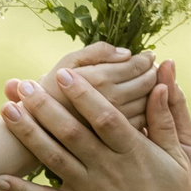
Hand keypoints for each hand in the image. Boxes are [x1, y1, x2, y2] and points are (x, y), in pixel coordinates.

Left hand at [0, 68, 190, 190]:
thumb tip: (163, 80)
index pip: (104, 116)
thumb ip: (165, 120)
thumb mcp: (180, 159)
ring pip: (53, 158)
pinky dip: (21, 190)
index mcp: (133, 152)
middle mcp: (108, 170)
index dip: (83, 94)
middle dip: (45, 105)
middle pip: (71, 132)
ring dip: (28, 133)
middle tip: (22, 84)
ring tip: (6, 111)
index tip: (63, 73)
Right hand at [35, 44, 155, 131]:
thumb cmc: (52, 90)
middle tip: (149, 70)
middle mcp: (111, 100)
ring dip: (152, 91)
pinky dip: (146, 111)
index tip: (147, 57)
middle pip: (147, 83)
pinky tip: (138, 104)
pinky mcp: (117, 138)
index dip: (145, 59)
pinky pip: (143, 121)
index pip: (137, 65)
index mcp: (100, 78)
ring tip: (145, 84)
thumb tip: (126, 52)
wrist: (38, 131)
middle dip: (152, 73)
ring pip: (148, 102)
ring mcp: (116, 122)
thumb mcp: (68, 62)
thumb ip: (98, 52)